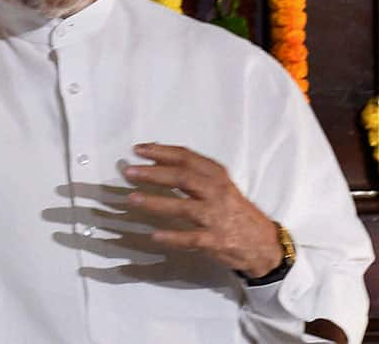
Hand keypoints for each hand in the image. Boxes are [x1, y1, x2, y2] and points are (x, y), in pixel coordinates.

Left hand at [121, 143, 281, 278]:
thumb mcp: (219, 185)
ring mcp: (217, 217)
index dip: (161, 152)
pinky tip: (154, 235)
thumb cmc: (233, 209)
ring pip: (184, 207)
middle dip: (154, 173)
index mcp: (217, 176)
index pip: (187, 158)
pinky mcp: (216, 241)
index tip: (138, 149)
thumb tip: (156, 155)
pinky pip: (191, 238)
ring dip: (156, 202)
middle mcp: (218, 193)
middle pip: (183, 178)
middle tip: (129, 171)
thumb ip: (192, 172)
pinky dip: (172, 237)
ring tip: (132, 199)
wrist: (264, 244)